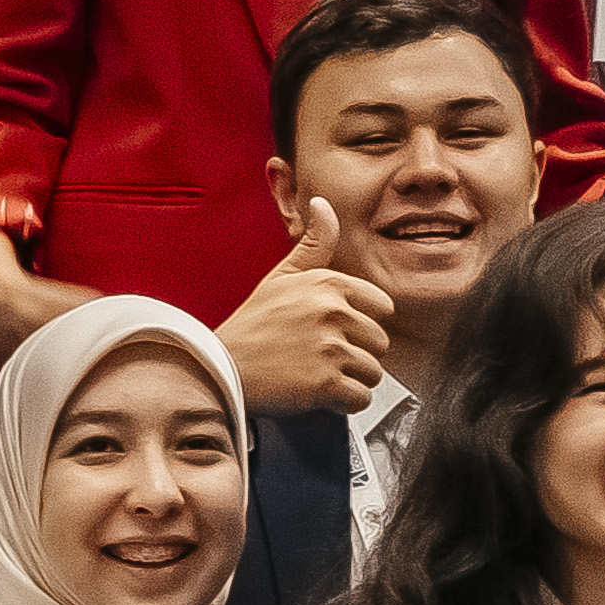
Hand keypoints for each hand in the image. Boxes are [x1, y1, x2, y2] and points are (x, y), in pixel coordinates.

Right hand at [212, 252, 395, 415]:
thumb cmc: (254, 325)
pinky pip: (361, 398)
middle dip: (356, 353)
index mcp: (329, 284)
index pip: (383, 307)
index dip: (360, 322)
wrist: (221, 368)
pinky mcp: (326, 384)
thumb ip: (314, 244)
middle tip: (317, 354)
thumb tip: (323, 203)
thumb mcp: (283, 277)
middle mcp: (333, 312)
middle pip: (380, 343)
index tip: (330, 328)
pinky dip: (343, 402)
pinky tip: (316, 393)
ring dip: (350, 379)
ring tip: (314, 372)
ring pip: (373, 372)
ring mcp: (330, 348)